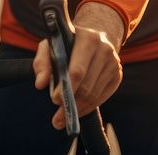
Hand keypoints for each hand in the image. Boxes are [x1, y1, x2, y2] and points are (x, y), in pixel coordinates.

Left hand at [32, 2, 123, 129]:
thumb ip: (42, 63)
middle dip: (70, 103)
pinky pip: (101, 97)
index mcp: (88, 38)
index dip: (66, 87)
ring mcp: (114, 63)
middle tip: (57, 117)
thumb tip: (40, 84)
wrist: (93, 38)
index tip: (54, 100)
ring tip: (63, 118)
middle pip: (86, 86)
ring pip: (93, 94)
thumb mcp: (50, 46)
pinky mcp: (117, 75)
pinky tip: (77, 111)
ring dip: (78, 109)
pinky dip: (87, 107)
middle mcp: (104, 49)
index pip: (78, 70)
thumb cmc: (67, 43)